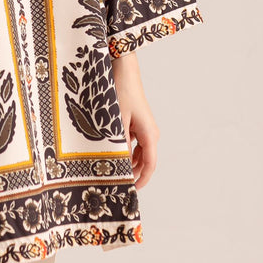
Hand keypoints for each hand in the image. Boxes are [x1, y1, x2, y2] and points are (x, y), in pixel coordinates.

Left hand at [111, 50, 159, 189]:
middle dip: (133, 174)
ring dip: (128, 163)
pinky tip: (112, 156)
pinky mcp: (137, 125)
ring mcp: (144, 129)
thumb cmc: (120, 93)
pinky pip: (134, 145)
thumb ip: (119, 145)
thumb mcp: (116, 122)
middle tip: (117, 184)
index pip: (150, 165)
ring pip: (139, 154)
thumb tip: (121, 165)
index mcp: (149, 134)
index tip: (131, 190)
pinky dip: (125, 152)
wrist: (123, 71)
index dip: (142, 180)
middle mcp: (150, 134)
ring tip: (112, 172)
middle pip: (145, 162)